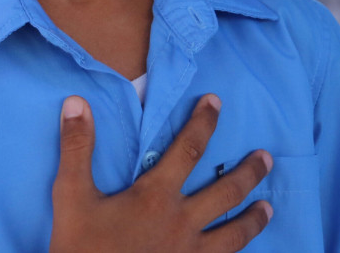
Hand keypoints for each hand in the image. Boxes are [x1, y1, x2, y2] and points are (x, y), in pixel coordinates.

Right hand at [50, 94, 272, 252]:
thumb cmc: (81, 247)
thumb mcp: (71, 196)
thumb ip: (77, 149)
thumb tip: (76, 102)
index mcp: (157, 197)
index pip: (188, 149)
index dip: (203, 122)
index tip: (215, 102)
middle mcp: (183, 223)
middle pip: (227, 192)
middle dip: (249, 172)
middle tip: (265, 158)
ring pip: (235, 235)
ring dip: (254, 219)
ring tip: (268, 208)